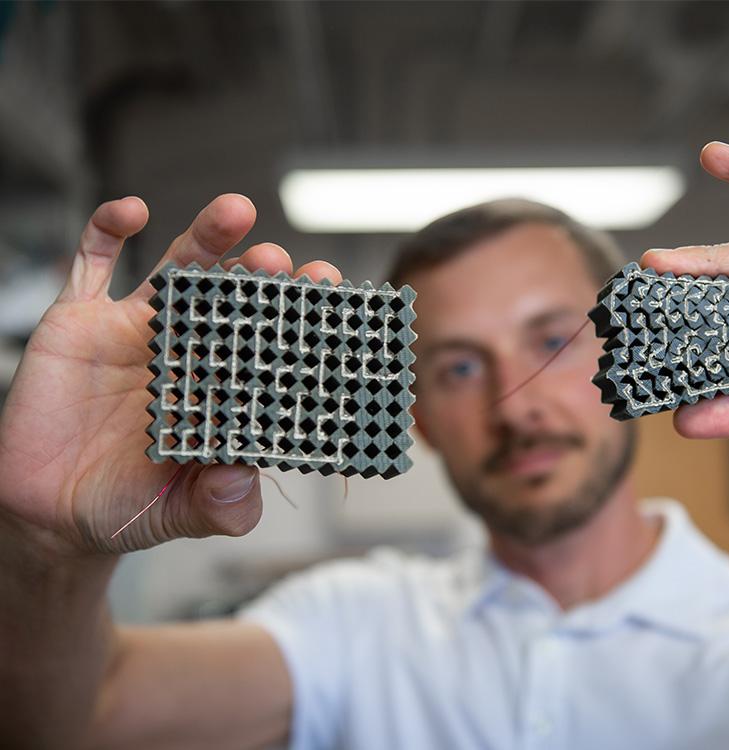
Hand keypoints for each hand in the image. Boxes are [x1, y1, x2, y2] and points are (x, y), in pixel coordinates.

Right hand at [0, 195, 341, 555]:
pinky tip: (133, 210)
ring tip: (236, 213)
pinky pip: (91, 263)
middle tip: (282, 260)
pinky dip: (107, 229)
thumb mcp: (181, 515)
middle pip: (234, 298)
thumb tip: (244, 479)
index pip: (269, 344)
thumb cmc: (128, 509)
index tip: (329, 295)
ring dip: (207, 236)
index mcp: (222, 388)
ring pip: (177, 268)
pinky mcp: (78, 321)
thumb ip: (220, 506)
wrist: (48, 514)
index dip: (299, 320)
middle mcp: (187, 351)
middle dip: (261, 275)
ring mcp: (134, 330)